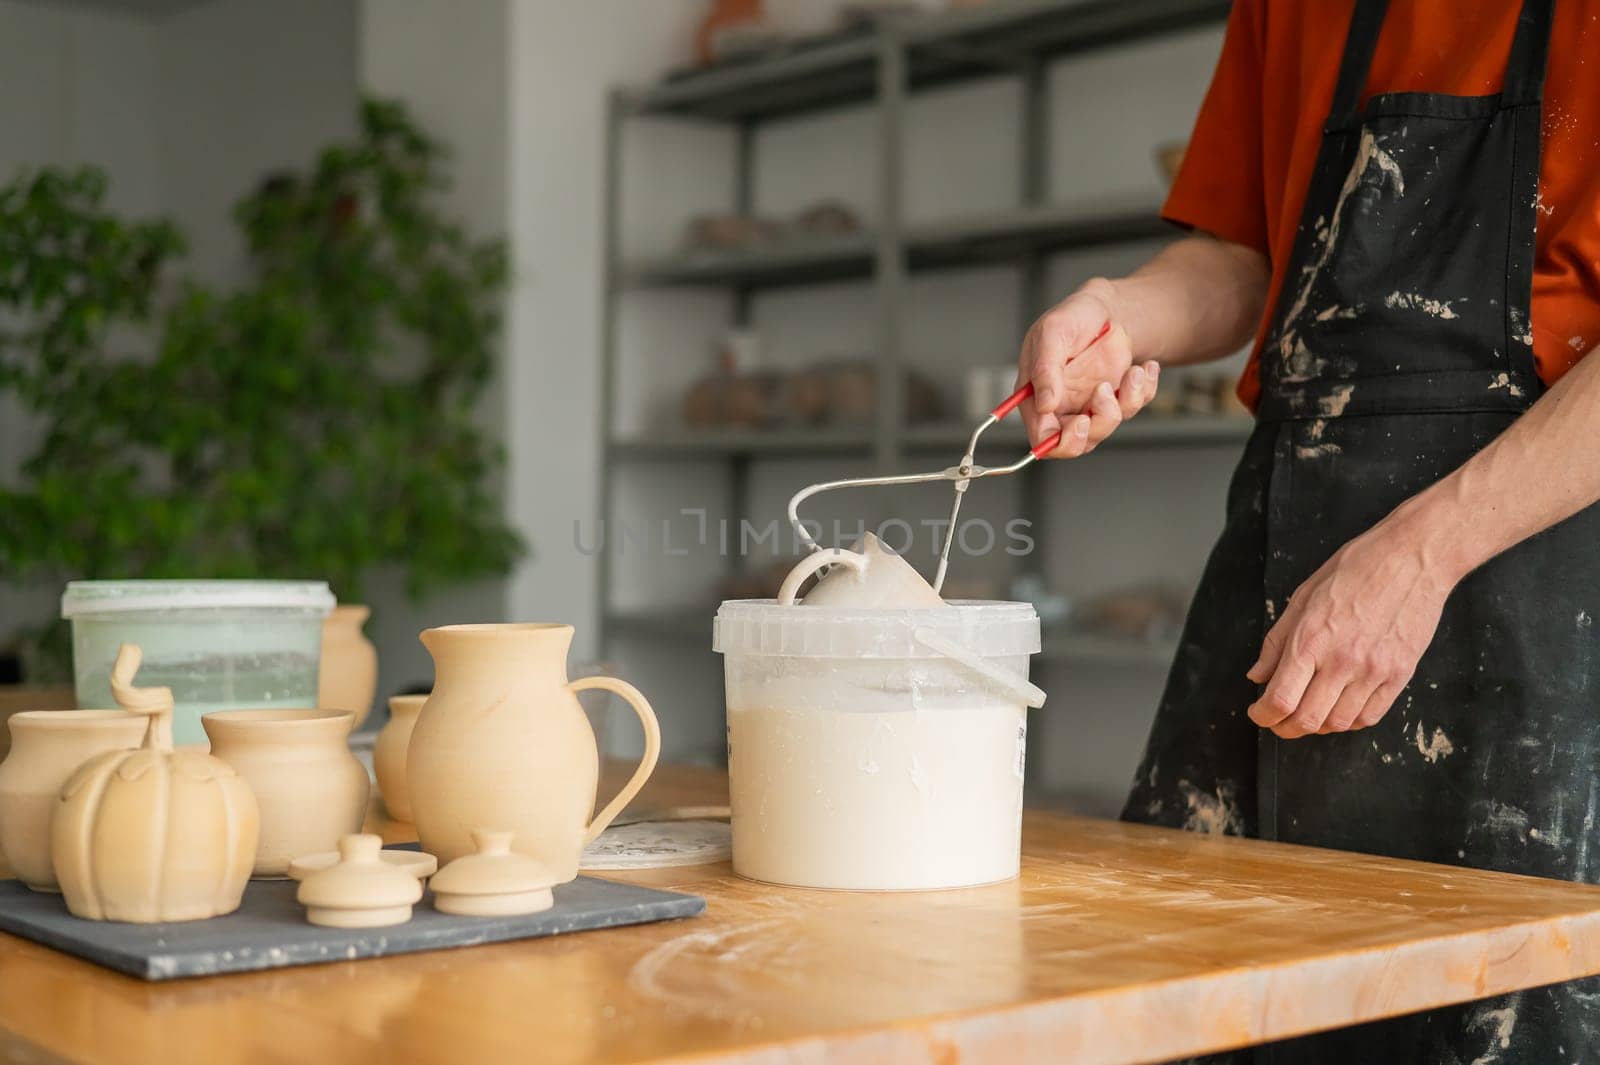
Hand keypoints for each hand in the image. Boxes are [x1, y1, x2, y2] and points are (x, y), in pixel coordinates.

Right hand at [1018, 279, 1159, 457]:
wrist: (1106, 308)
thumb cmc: (1072, 317)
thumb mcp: (1052, 334)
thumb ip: (1044, 370)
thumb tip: (1044, 405)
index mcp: (1036, 396)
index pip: (1041, 438)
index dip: (1059, 440)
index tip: (1080, 421)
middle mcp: (1061, 406)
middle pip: (1076, 443)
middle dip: (1099, 424)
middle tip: (1106, 395)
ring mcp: (1089, 405)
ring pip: (1107, 427)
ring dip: (1126, 401)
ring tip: (1131, 371)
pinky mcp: (1115, 399)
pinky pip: (1133, 408)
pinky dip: (1144, 389)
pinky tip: (1143, 368)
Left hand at [1246, 523, 1454, 738]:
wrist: (1412, 557)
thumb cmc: (1356, 570)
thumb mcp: (1302, 597)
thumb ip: (1277, 642)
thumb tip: (1257, 675)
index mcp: (1311, 639)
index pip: (1280, 699)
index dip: (1263, 716)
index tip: (1258, 714)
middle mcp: (1342, 660)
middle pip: (1307, 720)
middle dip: (1285, 728)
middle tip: (1278, 721)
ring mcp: (1374, 670)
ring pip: (1339, 724)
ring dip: (1318, 726)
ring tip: (1309, 712)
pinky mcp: (1400, 675)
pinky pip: (1370, 716)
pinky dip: (1349, 721)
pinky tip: (1339, 709)